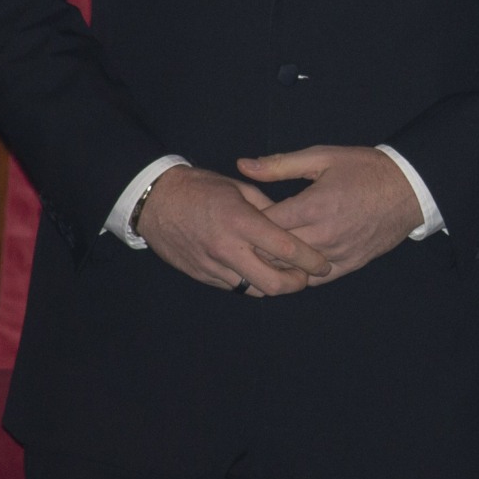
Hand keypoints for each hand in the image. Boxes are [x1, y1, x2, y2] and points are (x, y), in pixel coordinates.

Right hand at [138, 164, 332, 293]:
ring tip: (287, 275)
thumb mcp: (238, 188)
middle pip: (272, 282)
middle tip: (307, 277)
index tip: (323, 264)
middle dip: (296, 284)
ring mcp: (213, 266)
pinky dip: (251, 283)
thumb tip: (290, 224)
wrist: (155, 202)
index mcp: (241, 222)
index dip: (310, 260)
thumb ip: (267, 208)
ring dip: (274, 285)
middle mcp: (228, 249)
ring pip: (254, 290)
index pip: (285, 248)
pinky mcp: (202, 276)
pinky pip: (235, 287)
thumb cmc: (200, 188)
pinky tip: (260, 273)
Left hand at [239, 145, 424, 283]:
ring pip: (294, 268)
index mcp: (313, 206)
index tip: (243, 216)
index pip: (265, 225)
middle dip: (258, 244)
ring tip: (266, 250)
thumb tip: (243, 165)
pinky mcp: (351, 264)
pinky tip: (294, 263)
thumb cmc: (364, 168)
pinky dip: (301, 273)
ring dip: (277, 261)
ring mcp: (338, 253)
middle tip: (248, 236)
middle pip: (275, 251)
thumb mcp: (322, 157)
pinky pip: (317, 279)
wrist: (409, 188)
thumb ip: (279, 165)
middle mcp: (324, 234)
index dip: (249, 222)